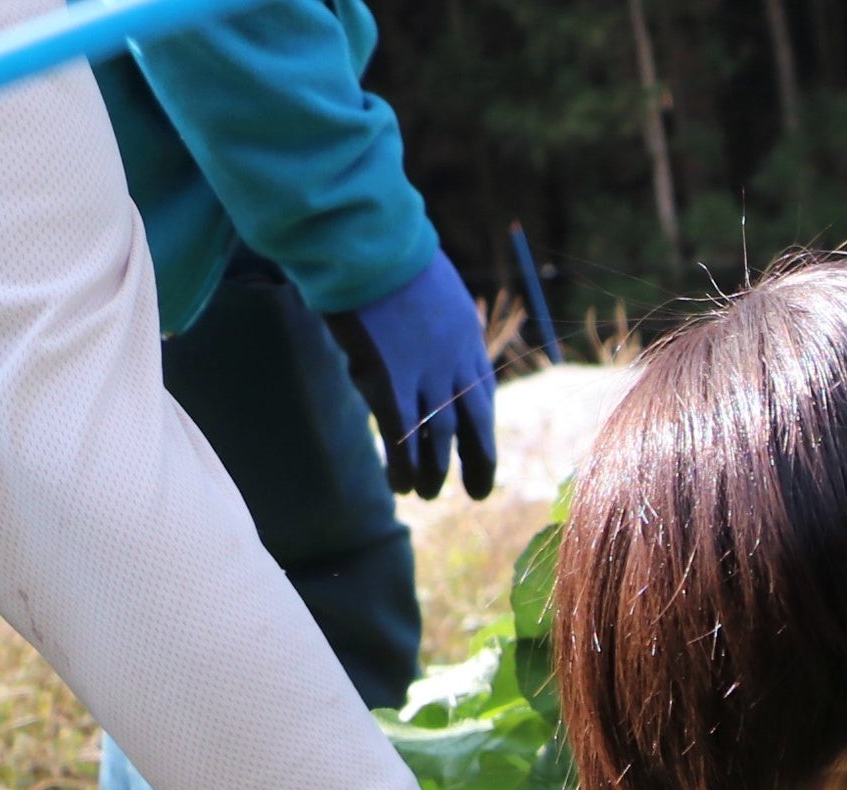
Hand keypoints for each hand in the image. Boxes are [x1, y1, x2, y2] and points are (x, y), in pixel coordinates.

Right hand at [334, 250, 497, 500]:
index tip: (479, 446)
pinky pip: (402, 434)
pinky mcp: (389, 379)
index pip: (482, 389)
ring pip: (438, 436)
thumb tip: (411, 321)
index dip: (479, 423)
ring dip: (434, 471)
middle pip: (474, 421)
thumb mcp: (422, 279)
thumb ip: (426, 310)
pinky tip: (400, 486)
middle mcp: (453, 359)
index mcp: (466, 334)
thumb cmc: (381, 247)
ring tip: (427, 495)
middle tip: (479, 491)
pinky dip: (403, 463)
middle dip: (479, 461)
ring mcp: (423, 372)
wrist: (364, 238)